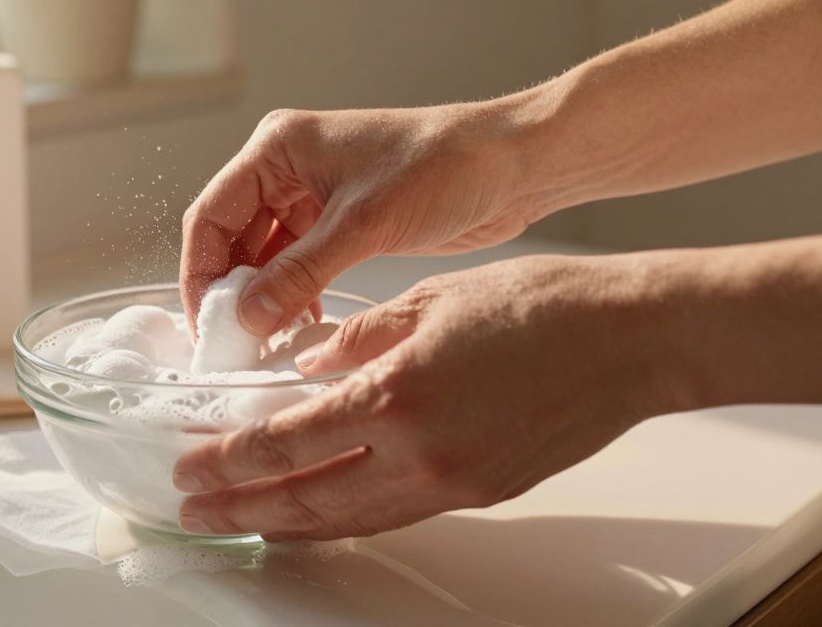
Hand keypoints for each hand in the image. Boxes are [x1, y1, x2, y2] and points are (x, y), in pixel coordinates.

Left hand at [172, 254, 686, 539]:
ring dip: (286, 522)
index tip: (189, 465)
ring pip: (348, 519)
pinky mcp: (480, 493)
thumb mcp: (429, 300)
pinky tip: (319, 515)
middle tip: (193, 509)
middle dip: (239, 504)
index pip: (285, 440)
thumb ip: (357, 338)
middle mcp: (420, 454)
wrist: (632, 339)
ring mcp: (453, 483)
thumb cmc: (541, 305)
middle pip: (305, 495)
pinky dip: (345, 519)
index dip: (227, 457)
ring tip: (241, 521)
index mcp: (397, 395)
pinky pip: (394, 515)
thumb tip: (307, 364)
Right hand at [180, 103, 540, 336]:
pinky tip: (299, 327)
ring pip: (261, 256)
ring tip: (265, 344)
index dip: (201, 272)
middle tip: (232, 344)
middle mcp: (286, 168)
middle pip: (230, 238)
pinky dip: (291, 296)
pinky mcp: (338, 222)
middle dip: (230, 290)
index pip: (212, 215)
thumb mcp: (364, 224)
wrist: (513, 166)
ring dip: (261, 298)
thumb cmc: (444, 167)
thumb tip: (248, 318)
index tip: (206, 324)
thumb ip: (299, 273)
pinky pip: (295, 264)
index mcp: (278, 148)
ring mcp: (311, 196)